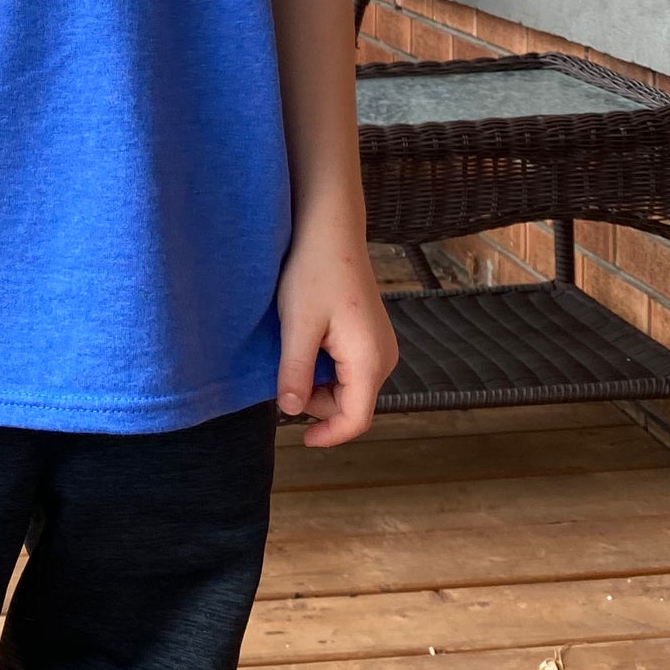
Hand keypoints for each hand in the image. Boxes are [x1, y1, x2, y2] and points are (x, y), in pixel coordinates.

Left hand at [274, 227, 396, 447]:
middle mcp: (384, 357)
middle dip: (316, 401)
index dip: (329, 435)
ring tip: (295, 347)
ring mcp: (381, 345)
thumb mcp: (297, 326)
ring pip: (348, 386)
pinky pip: (350, 367)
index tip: (300, 439)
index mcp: (370, 360)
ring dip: (319, 381)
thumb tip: (291, 412)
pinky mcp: (371, 335)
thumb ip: (296, 373)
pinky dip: (326, 365)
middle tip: (286, 371)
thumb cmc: (313, 272)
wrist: (330, 230)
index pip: (356, 419)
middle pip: (351, 404)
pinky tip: (307, 340)